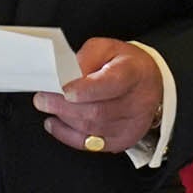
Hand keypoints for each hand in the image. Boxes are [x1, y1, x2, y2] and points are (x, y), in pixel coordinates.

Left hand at [33, 38, 163, 154]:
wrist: (149, 84)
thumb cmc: (126, 66)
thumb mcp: (107, 48)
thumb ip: (85, 58)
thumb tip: (64, 75)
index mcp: (133, 74)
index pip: (111, 84)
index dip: (86, 90)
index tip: (64, 89)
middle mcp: (137, 102)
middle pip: (97, 111)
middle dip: (64, 106)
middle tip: (43, 99)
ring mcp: (131, 125)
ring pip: (91, 128)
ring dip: (64, 118)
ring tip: (48, 106)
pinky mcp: (122, 140)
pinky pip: (90, 144)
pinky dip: (67, 135)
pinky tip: (55, 123)